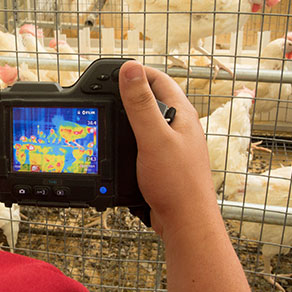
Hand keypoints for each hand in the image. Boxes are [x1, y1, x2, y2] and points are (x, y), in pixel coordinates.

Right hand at [118, 61, 218, 238]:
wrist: (186, 222)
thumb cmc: (177, 183)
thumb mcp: (153, 138)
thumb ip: (141, 104)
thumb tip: (130, 69)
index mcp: (182, 114)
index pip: (159, 80)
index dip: (137, 72)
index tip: (113, 72)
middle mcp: (180, 126)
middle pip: (153, 99)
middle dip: (130, 92)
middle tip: (105, 92)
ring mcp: (173, 145)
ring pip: (148, 122)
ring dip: (128, 116)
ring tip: (108, 116)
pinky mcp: (165, 162)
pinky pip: (145, 141)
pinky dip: (130, 138)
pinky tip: (119, 146)